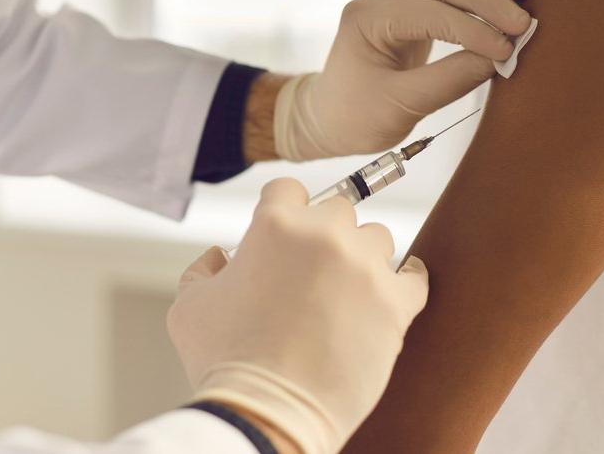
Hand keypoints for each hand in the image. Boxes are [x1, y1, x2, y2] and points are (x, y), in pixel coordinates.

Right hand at [167, 178, 427, 453]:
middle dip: (323, 235)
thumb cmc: (225, 362)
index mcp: (275, 226)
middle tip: (311, 272)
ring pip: (376, 238)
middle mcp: (325, 235)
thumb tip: (219, 256)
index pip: (287, 189)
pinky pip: (415, 275)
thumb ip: (202, 269)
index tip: (285, 233)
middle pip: (337, 210)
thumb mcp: (188, 306)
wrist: (269, 414)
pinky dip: (406, 280)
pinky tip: (394, 287)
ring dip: (362, 257)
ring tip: (344, 291)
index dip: (282, 210)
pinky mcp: (395, 304)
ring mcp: (365, 267)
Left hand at [274, 0, 538, 159]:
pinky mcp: (411, 8)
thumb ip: (448, 81)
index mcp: (367, 19)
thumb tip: (499, 59)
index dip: (473, 28)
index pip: (429, 12)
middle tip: (525, 20)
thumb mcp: (400, 107)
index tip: (507, 50)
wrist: (331, 119)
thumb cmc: (356, 117)